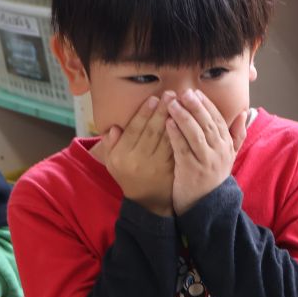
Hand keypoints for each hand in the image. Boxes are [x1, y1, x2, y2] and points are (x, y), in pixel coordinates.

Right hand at [103, 92, 174, 216]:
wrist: (147, 202)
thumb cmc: (128, 176)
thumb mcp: (112, 163)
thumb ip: (111, 145)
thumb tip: (114, 127)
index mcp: (122, 156)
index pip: (133, 130)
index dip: (143, 114)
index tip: (153, 99)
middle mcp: (138, 161)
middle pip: (151, 131)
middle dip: (161, 111)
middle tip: (171, 94)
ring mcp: (156, 166)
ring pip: (166, 139)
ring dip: (174, 119)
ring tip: (181, 103)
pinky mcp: (170, 170)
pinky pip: (176, 148)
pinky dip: (182, 134)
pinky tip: (186, 122)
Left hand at [166, 90, 247, 215]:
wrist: (205, 206)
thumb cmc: (212, 178)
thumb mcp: (229, 157)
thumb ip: (236, 135)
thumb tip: (244, 112)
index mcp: (227, 146)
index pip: (218, 120)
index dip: (207, 105)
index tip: (196, 92)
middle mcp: (219, 152)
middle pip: (208, 124)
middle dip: (196, 106)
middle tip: (184, 92)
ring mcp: (206, 161)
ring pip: (196, 134)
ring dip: (184, 116)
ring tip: (173, 103)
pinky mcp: (192, 170)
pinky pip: (183, 148)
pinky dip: (176, 134)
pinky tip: (168, 123)